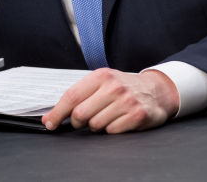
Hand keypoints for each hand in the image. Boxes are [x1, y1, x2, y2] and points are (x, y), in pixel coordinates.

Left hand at [42, 68, 179, 133]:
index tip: (49, 123)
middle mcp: (114, 87)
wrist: (156, 90)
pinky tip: (119, 120)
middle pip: (81, 114)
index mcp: (101, 76)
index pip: (71, 96)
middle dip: (78, 122)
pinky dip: (112, 129)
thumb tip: (50, 117)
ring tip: (106, 116)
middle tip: (84, 120)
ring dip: (97, 126)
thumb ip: (78, 96)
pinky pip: (112, 131)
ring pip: (96, 125)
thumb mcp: (102, 83)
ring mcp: (127, 101)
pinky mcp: (138, 115)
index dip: (57, 113)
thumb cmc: (123, 87)